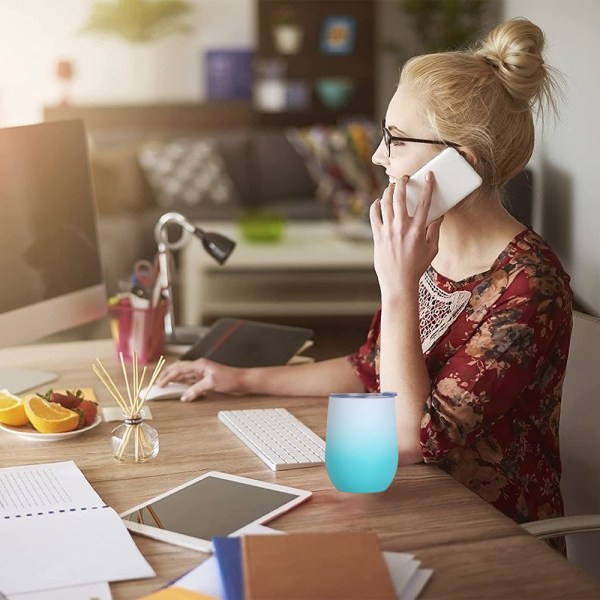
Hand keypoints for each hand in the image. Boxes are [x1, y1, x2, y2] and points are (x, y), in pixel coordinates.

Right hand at [155, 358, 246, 400]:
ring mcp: (201, 373)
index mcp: (199, 364)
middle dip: (167, 375)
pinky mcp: (205, 379)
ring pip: (183, 375)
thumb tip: (184, 397)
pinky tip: (179, 389)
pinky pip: (190, 381)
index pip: (178, 369)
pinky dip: (182, 385)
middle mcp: (199, 367)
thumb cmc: (230, 378)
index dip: (167, 377)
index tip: (158, 385)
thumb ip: (196, 390)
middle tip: (157, 384)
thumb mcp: (211, 384)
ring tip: (164, 386)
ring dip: (174, 380)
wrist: (242, 380)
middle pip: (178, 369)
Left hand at [370, 172, 441, 299]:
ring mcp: (387, 231)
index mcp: (418, 230)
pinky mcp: (377, 236)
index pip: (424, 203)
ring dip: (388, 192)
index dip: (428, 186)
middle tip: (404, 178)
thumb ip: (435, 231)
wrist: (398, 282)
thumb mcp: (432, 249)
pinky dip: (375, 206)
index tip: (429, 176)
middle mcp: (401, 228)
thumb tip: (438, 216)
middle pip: (400, 198)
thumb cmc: (416, 267)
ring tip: (392, 187)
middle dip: (402, 183)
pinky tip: (378, 202)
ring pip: (385, 203)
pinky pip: (374, 215)